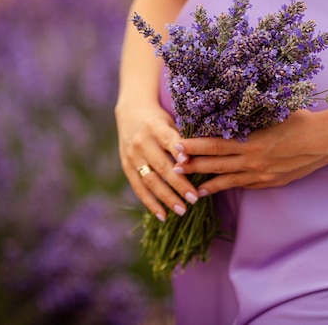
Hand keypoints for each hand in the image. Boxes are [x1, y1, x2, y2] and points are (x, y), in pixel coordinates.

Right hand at [115, 103, 198, 220]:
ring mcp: (132, 156)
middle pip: (161, 166)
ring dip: (166, 198)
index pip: (169, 141)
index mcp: (155, 127)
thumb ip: (183, 139)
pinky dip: (150, 203)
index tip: (190, 165)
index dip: (179, 153)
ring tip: (182, 211)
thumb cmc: (160, 119)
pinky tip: (163, 216)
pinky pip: (138, 188)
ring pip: (150, 180)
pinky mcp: (126, 167)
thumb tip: (202, 159)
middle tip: (194, 199)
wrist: (131, 112)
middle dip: (178, 184)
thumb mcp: (171, 121)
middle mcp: (141, 142)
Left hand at [173, 109, 327, 194]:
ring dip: (208, 184)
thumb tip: (231, 104)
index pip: (215, 145)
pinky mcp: (271, 182)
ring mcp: (263, 174)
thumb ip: (251, 114)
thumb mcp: (273, 112)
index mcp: (252, 141)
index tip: (178, 146)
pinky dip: (229, 187)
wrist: (327, 140)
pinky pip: (245, 186)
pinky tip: (219, 189)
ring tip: (191, 188)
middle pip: (216, 165)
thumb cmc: (301, 120)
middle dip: (193, 167)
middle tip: (174, 168)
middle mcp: (254, 161)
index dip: (195, 147)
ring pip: (228, 181)